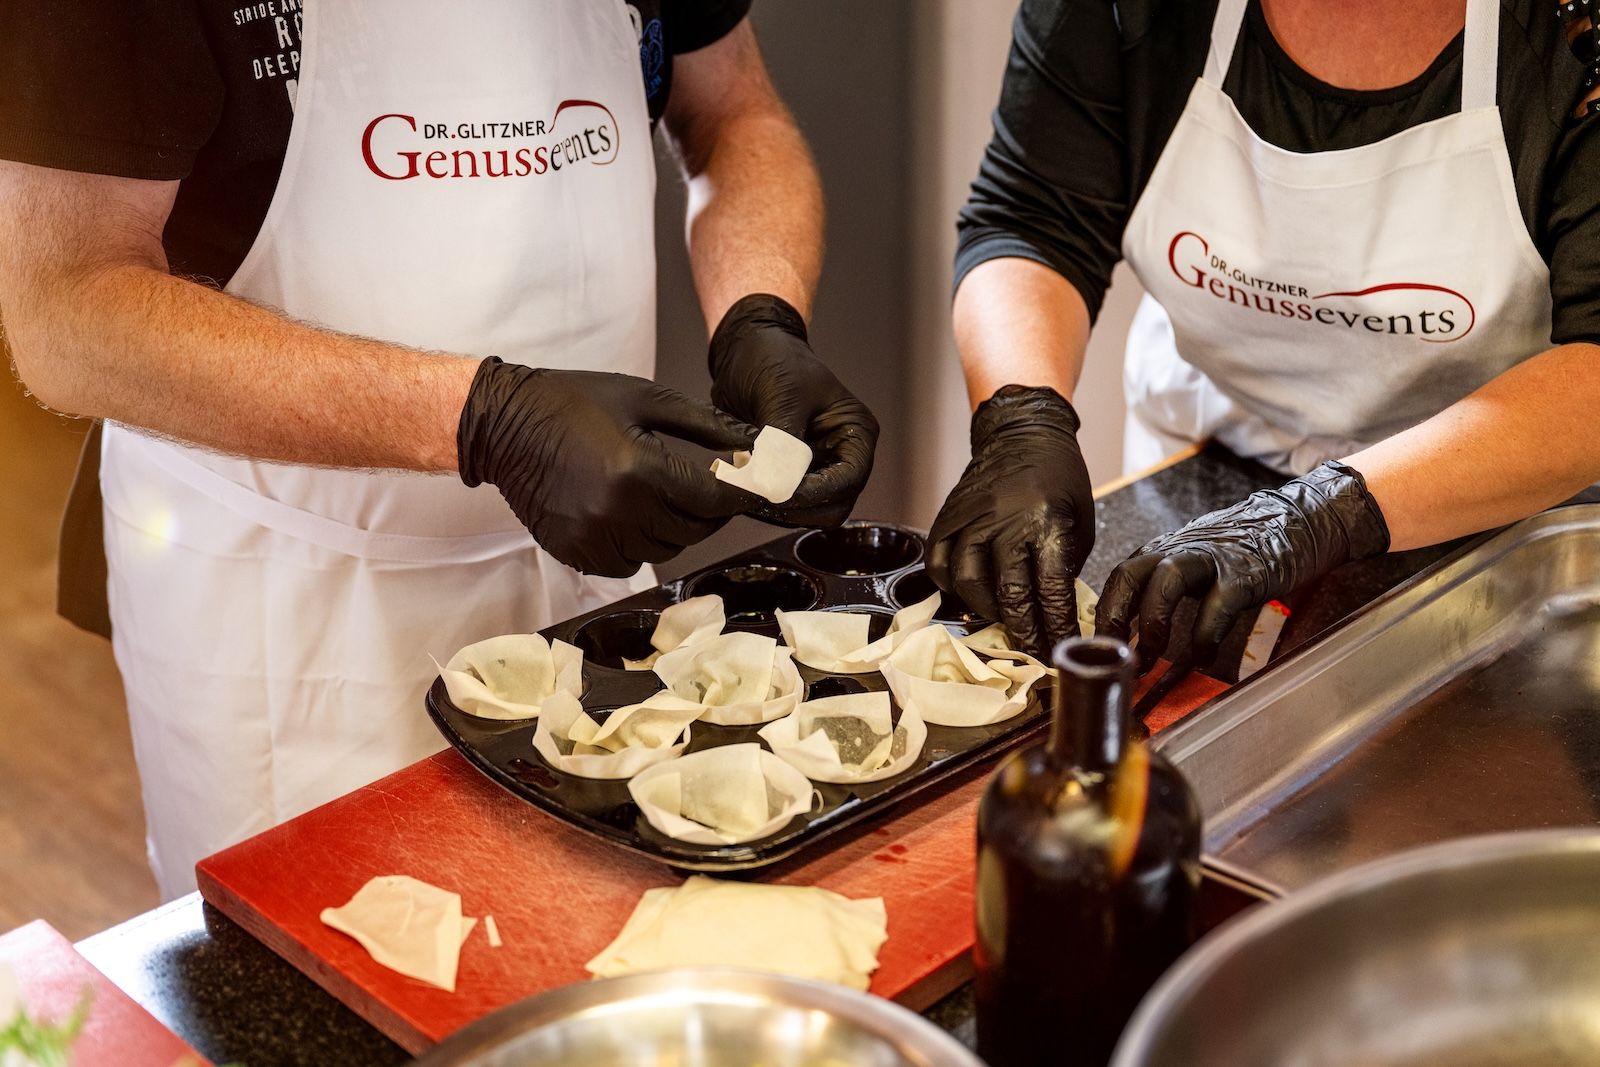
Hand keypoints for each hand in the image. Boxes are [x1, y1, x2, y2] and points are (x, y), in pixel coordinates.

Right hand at [457, 358, 756, 577]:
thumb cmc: (573, 403)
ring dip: (674, 529)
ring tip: (661, 496)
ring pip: (664, 551)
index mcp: (640, 469)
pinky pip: (629, 564)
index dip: (742, 498)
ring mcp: (595, 538)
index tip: (759, 491)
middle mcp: (619, 512)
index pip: (714, 500)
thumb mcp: (644, 399)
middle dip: (709, 512)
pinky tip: (630, 515)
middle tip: (707, 487)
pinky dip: (640, 545)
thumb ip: (705, 425)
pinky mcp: (576, 553)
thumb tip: (754, 444)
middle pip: (693, 531)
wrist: (503, 425)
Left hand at [708, 293, 878, 526]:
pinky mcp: (791, 476)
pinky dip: (764, 501)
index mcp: (856, 432)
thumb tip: (778, 484)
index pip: (849, 480)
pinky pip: (784, 505)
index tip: (779, 489)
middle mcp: (843, 455)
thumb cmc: (774, 360)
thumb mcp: (782, 398)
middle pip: (832, 506)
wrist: (746, 350)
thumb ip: (782, 444)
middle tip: (758, 493)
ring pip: (808, 513)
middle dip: (797, 505)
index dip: (816, 492)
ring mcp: (818, 468)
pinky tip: (742, 486)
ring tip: (745, 487)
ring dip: (777, 508)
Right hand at [927, 385, 1094, 656]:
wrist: (1022, 433)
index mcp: (1047, 522)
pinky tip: (968, 594)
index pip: (1050, 589)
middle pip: (1008, 593)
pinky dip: (951, 586)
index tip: (1062, 649)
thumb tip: (1055, 612)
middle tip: (1032, 650)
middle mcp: (1005, 522)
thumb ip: (1066, 567)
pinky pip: (939, 564)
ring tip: (1001, 620)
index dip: (1056, 626)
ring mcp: (971, 519)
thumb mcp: (1080, 522)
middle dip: (1023, 631)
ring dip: (985, 610)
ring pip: (968, 581)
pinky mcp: (948, 518)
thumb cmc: (1058, 479)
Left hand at [1097, 461, 1390, 668]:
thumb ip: (1171, 591)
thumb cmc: (1248, 549)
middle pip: (1130, 574)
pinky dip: (1205, 633)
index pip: (1120, 577)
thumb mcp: (1199, 563)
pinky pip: (1217, 604)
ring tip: (1151, 658)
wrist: (1305, 519)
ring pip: (1166, 580)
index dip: (1103, 613)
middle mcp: (1181, 549)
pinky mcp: (1246, 572)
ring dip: (1153, 622)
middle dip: (1114, 617)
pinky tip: (1202, 656)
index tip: (1095, 649)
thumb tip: (1142, 640)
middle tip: (1112, 655)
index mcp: (1165, 549)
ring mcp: (1213, 557)